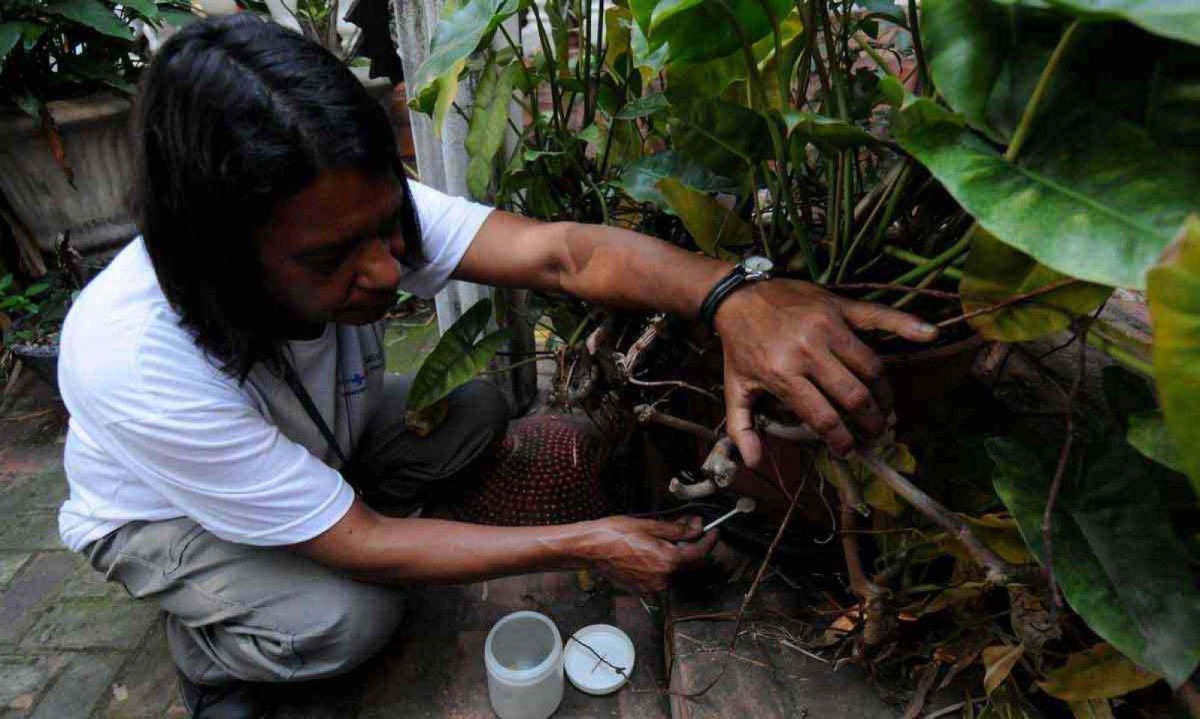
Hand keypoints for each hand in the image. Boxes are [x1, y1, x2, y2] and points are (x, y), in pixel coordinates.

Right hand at [575, 516, 717, 593]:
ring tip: (670, 538)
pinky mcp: (643, 590)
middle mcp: (663, 579)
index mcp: (668, 562)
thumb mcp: (649, 525)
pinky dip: (664, 565)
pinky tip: (655, 551)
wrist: (590, 549)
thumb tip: (697, 526)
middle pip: (689, 563)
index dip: (709, 540)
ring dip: (678, 556)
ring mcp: (653, 588)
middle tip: (690, 527)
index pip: (699, 553)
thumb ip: (677, 529)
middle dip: (693, 546)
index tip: (714, 530)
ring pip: (676, 571)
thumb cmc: (616, 533)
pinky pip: (662, 577)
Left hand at [715, 279, 936, 463]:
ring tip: (885, 409)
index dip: (841, 440)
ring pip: (871, 367)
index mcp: (782, 373)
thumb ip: (741, 427)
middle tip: (875, 433)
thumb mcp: (735, 387)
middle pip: (853, 396)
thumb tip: (753, 462)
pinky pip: (878, 315)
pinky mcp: (839, 306)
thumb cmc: (740, 345)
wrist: (738, 295)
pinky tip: (929, 334)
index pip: (823, 417)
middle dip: (870, 422)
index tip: (848, 450)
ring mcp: (827, 326)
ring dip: (884, 393)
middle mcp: (808, 350)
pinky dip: (906, 324)